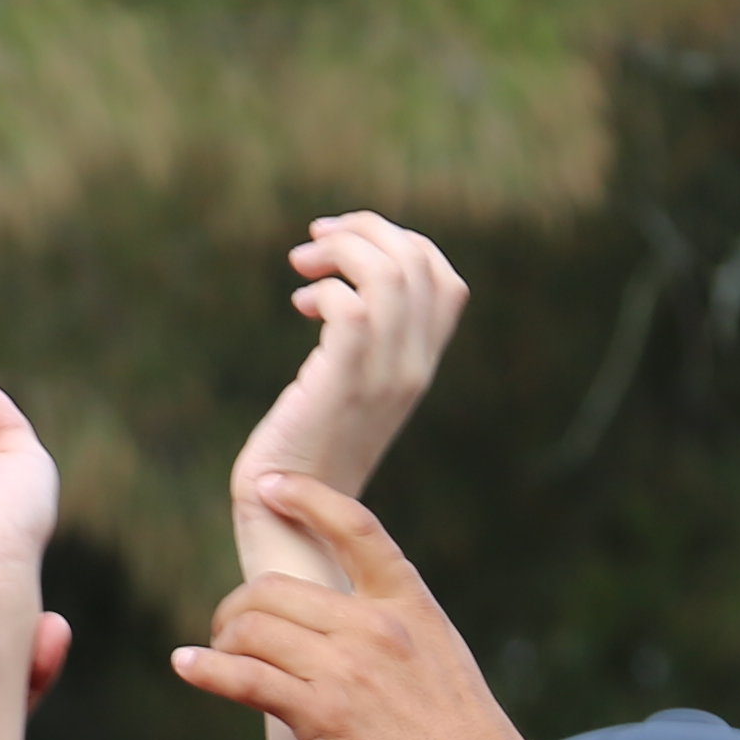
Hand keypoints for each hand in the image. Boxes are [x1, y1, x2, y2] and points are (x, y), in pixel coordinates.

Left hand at [173, 476, 601, 739]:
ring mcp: (347, 669)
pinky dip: (206, 670)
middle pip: (277, 589)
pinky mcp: (322, 717)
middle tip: (226, 629)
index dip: (306, 496)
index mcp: (409, 604)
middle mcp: (375, 626)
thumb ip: (396, 632)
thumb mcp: (441, 660)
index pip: (353, 527)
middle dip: (238, 605)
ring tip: (213, 653)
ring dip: (222, 639)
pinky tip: (186, 667)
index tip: (270, 486)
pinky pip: (246, 679)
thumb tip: (344, 629)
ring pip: (254, 628)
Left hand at [229, 212, 468, 508]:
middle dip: (364, 230)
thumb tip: (340, 278)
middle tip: (314, 242)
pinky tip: (301, 306)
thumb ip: (363, 341)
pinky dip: (325, 289)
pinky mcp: (343, 384)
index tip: (346, 244)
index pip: (448, 280)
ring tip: (302, 265)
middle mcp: (414, 369)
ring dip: (340, 250)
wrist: (292, 509)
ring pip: (388, 275)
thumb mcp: (350, 385)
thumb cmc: (309, 445)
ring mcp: (383, 378)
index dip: (401, 242)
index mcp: (422, 366)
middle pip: (418, 262)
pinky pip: (351, 308)